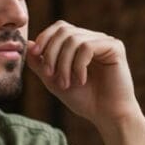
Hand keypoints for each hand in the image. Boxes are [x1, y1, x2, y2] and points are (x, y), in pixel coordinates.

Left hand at [27, 21, 141, 126]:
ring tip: (66, 83)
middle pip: (64, 30)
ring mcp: (104, 42)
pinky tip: (82, 80)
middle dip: (51, 52)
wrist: (107, 115)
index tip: (35, 54)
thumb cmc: (85, 100)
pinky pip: (88, 47)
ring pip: (74, 39)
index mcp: (80, 44)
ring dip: (64, 63)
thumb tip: (28, 44)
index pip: (59, 28)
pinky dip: (79, 65)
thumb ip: (40, 64)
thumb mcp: (54, 81)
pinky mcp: (115, 47)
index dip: (45, 37)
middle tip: (50, 74)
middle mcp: (93, 39)